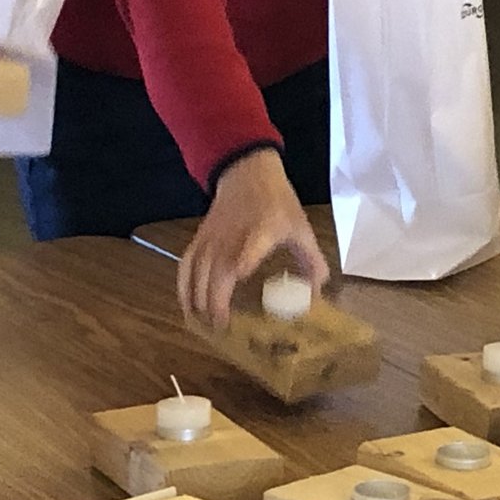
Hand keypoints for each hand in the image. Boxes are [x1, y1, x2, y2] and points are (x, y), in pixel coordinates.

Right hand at [179, 149, 330, 326]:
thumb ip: (311, 261)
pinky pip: (186, 265)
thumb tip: (315, 294)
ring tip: (202, 325)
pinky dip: (183, 287)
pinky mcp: (200, 238)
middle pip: (216, 267)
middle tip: (221, 327)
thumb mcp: (300, 228)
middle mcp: (233, 234)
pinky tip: (188, 306)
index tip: (239, 276)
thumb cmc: (277, 202)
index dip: (244, 259)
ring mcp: (212, 236)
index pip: (251, 245)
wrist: (247, 172)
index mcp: (263, 229)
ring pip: (197, 270)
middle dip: (215, 299)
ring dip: (197, 298)